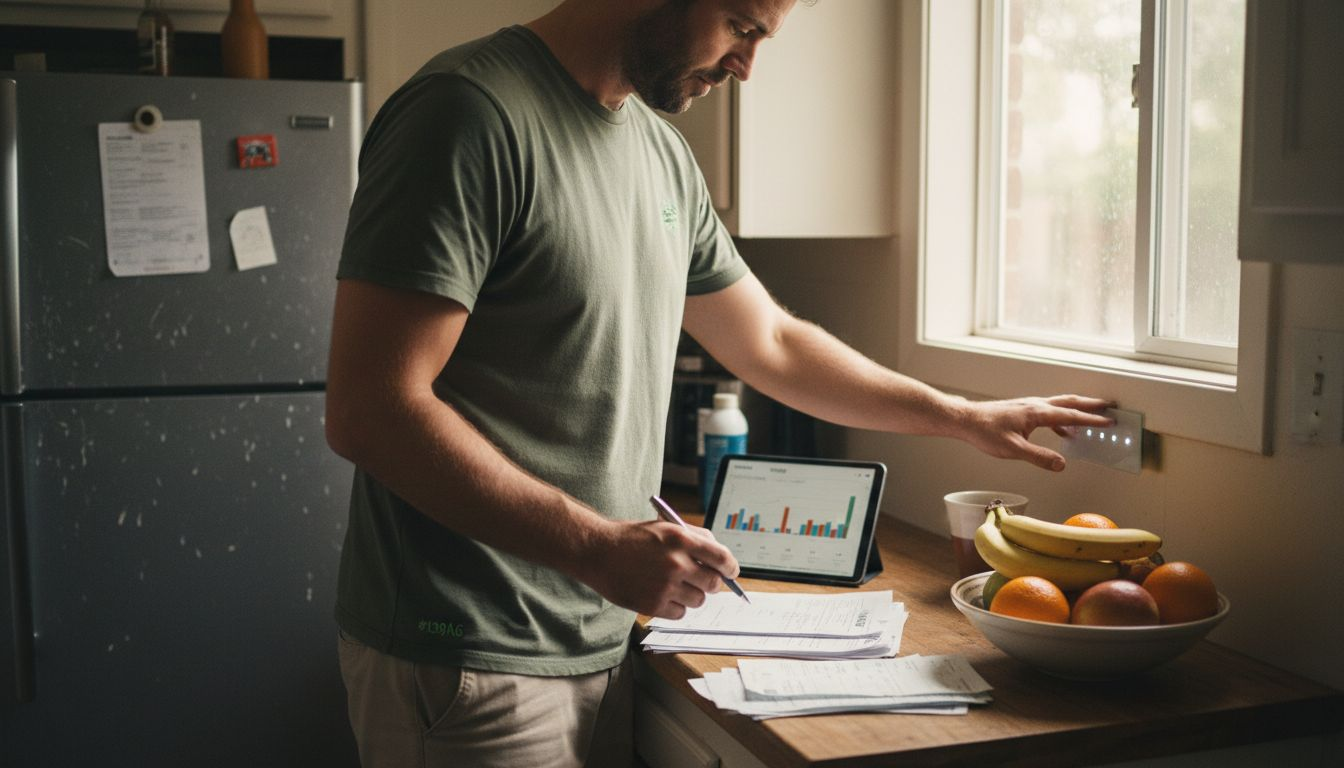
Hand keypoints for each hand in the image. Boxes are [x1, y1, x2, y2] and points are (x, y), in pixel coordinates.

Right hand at [577, 519, 740, 618]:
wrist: (596, 552)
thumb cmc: (631, 538)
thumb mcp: (664, 528)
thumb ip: (694, 538)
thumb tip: (720, 556)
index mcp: (680, 539)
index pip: (722, 558)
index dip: (730, 568)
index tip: (731, 573)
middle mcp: (675, 563)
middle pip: (713, 583)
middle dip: (712, 584)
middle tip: (703, 581)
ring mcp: (664, 586)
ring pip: (698, 600)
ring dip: (691, 595)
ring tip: (673, 585)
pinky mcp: (653, 605)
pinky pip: (680, 613)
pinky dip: (675, 607)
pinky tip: (660, 594)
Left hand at [959, 394, 1113, 470]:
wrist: (966, 420)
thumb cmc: (986, 432)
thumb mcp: (1013, 450)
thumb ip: (1039, 457)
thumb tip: (1062, 464)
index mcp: (1037, 413)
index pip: (1071, 415)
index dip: (1092, 419)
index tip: (1110, 421)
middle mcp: (1036, 405)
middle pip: (1070, 402)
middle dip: (1091, 404)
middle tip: (1110, 405)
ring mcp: (1029, 406)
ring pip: (1060, 404)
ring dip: (1078, 408)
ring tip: (1092, 416)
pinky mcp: (1023, 410)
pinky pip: (1049, 411)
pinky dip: (1062, 418)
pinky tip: (1063, 430)